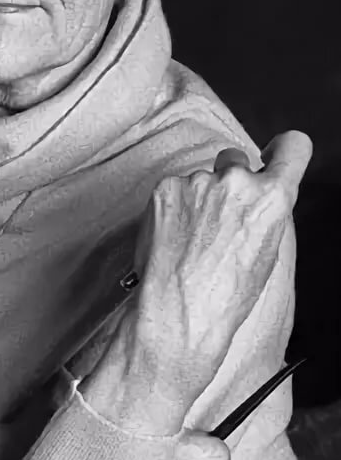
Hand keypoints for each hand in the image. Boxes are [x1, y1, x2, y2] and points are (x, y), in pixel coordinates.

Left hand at [83, 131, 311, 430]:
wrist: (180, 312)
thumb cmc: (227, 295)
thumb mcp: (266, 251)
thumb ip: (264, 212)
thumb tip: (254, 197)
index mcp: (273, 198)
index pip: (294, 147)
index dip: (283, 150)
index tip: (273, 154)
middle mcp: (238, 182)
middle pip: (235, 161)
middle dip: (228, 182)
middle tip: (217, 220)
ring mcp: (198, 182)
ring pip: (200, 179)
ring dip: (197, 199)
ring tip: (191, 240)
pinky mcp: (166, 188)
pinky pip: (174, 189)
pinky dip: (172, 207)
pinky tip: (172, 238)